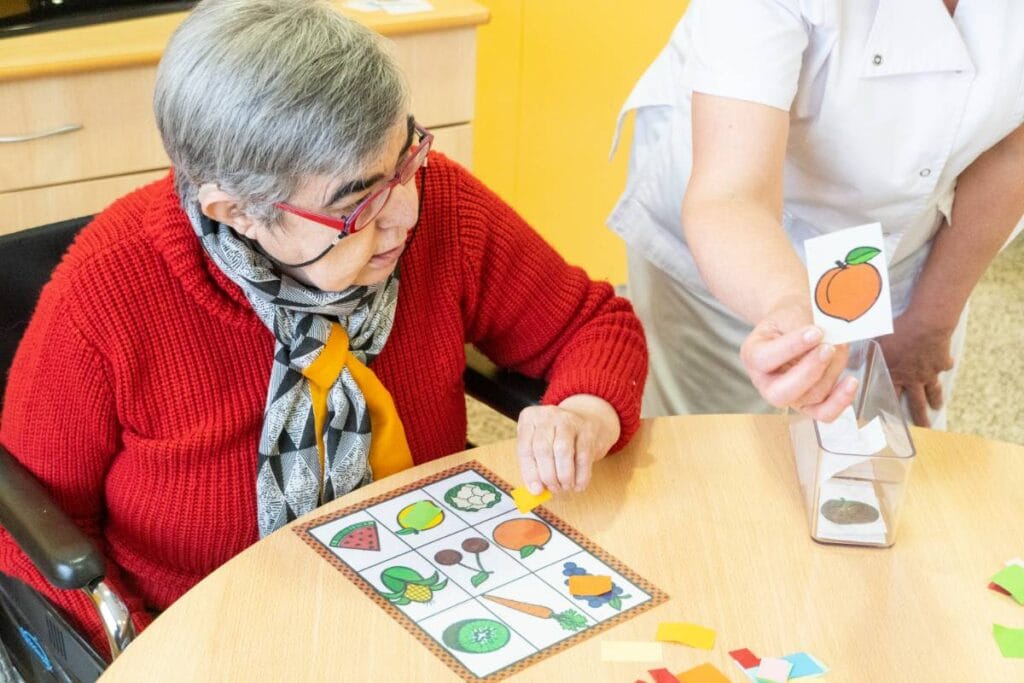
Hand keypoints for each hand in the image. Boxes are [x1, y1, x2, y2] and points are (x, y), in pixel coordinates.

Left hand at [515, 394, 620, 494]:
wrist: (586, 418)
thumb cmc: (556, 437)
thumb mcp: (539, 444)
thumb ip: (534, 465)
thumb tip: (536, 490)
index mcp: (529, 418)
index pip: (524, 448)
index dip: (530, 472)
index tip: (536, 490)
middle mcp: (547, 415)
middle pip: (543, 449)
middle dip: (548, 475)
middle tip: (553, 489)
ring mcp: (568, 419)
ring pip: (562, 451)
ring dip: (564, 475)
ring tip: (565, 486)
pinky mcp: (587, 428)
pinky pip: (583, 455)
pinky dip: (581, 475)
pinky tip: (579, 485)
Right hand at [740, 298, 857, 421]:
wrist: (795, 322)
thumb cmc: (790, 318)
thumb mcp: (790, 313)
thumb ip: (803, 327)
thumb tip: (826, 342)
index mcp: (752, 356)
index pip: (765, 359)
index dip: (791, 347)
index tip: (815, 331)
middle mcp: (765, 382)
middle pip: (782, 392)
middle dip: (809, 371)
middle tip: (827, 348)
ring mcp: (788, 396)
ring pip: (812, 395)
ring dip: (831, 370)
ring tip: (837, 346)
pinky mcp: (808, 403)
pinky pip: (824, 413)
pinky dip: (840, 400)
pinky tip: (850, 382)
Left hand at [878, 314, 954, 426]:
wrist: (926, 324)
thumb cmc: (898, 331)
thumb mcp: (877, 342)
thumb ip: (867, 354)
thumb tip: (853, 360)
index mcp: (895, 375)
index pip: (890, 397)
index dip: (890, 409)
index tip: (891, 421)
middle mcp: (913, 378)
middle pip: (917, 402)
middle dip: (920, 416)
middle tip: (924, 427)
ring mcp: (930, 372)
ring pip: (933, 390)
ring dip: (936, 399)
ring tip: (937, 406)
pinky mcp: (942, 362)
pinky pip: (944, 366)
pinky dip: (945, 366)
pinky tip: (946, 366)